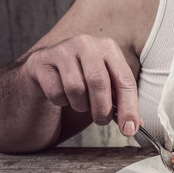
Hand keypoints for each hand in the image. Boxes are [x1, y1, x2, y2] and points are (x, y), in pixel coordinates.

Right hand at [24, 34, 140, 135]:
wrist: (44, 77)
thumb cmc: (82, 84)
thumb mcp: (106, 90)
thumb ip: (121, 104)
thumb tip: (133, 126)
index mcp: (109, 48)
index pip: (125, 80)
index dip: (129, 107)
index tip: (129, 129)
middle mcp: (86, 43)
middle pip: (99, 81)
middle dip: (102, 109)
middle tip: (101, 120)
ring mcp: (61, 50)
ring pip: (76, 88)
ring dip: (80, 106)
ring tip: (80, 104)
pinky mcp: (40, 62)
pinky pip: (56, 91)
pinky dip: (61, 102)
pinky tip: (61, 96)